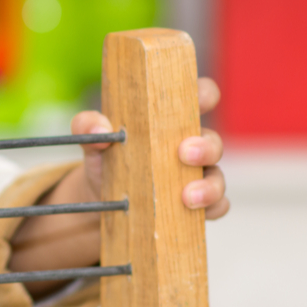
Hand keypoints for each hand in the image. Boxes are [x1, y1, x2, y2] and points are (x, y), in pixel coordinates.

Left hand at [69, 76, 227, 217]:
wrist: (100, 198)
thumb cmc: (106, 156)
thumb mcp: (92, 139)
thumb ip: (89, 125)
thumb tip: (98, 128)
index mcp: (172, 120)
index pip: (200, 97)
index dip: (205, 94)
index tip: (200, 101)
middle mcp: (192, 144)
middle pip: (213, 141)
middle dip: (205, 146)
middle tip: (185, 153)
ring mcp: (198, 175)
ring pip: (217, 176)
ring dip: (209, 186)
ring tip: (187, 196)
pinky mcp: (199, 204)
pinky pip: (217, 205)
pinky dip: (211, 208)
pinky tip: (194, 212)